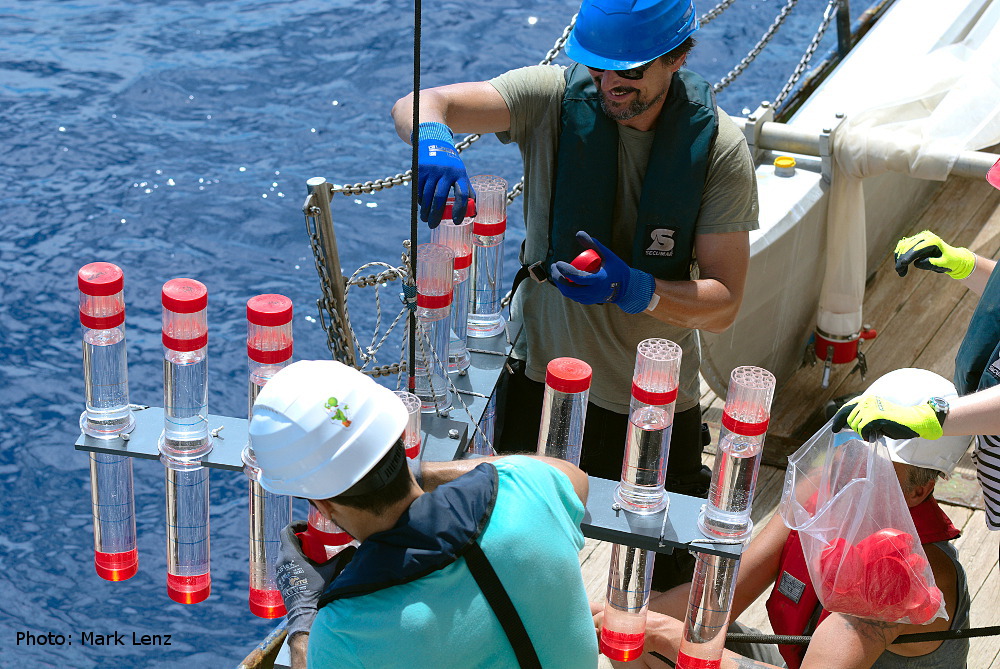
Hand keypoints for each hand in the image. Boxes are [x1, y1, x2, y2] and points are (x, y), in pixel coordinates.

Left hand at [276, 521, 355, 637]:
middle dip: (299, 539)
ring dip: (297, 551)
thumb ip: (343, 557)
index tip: (307, 527)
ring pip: (286, 554)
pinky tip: (307, 569)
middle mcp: (281, 561)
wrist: (305, 614)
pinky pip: (286, 565)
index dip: (296, 525)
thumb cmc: (316, 591)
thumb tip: (354, 547)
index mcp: (290, 554)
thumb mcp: (331, 571)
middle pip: (287, 542)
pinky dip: (295, 562)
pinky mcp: (281, 581)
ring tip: (312, 555)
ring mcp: (279, 572)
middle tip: (313, 541)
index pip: (286, 531)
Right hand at [416, 122, 473, 227]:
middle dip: (436, 215)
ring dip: (425, 211)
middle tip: (433, 226)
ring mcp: (432, 170)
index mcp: (460, 173)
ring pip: (427, 196)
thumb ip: (467, 190)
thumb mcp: (461, 173)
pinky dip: (420, 201)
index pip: (462, 194)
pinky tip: (422, 207)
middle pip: (440, 198)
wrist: (434, 142)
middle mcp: (446, 171)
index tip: (457, 222)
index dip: (461, 210)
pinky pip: (419, 190)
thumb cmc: (451, 164)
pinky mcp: (420, 169)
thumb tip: (474, 212)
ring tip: (426, 219)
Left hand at [550, 231, 655, 313]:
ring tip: (556, 272)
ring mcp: (591, 298)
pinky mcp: (589, 301)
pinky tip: (563, 280)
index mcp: (599, 280)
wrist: (626, 288)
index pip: (577, 277)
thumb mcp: (607, 254)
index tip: (558, 262)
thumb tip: (578, 233)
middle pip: (569, 288)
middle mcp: (593, 292)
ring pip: (570, 294)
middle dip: (558, 278)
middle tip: (554, 267)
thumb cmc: (617, 268)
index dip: (565, 271)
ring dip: (560, 284)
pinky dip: (566, 289)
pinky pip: (574, 296)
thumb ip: (593, 244)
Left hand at [831, 395, 943, 440]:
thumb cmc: (896, 421)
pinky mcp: (874, 417)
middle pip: (849, 419)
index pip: (846, 408)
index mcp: (866, 399)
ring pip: (855, 425)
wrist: (914, 421)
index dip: (838, 419)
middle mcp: (866, 401)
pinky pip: (862, 430)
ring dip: (863, 432)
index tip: (834, 429)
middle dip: (856, 429)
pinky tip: (878, 434)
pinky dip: (867, 435)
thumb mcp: (876, 415)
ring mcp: (870, 408)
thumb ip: (863, 416)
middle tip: (867, 433)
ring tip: (877, 431)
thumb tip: (847, 424)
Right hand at [894, 230, 974, 278]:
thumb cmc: (949, 262)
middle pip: (908, 246)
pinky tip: (900, 265)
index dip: (909, 256)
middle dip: (901, 259)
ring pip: (903, 246)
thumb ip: (932, 264)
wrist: (951, 256)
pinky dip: (899, 256)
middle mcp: (925, 236)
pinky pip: (902, 246)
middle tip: (899, 271)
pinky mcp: (914, 240)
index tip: (902, 264)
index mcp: (933, 241)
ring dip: (898, 258)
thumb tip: (917, 263)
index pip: (917, 248)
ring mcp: (919, 237)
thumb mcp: (943, 264)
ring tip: (900, 271)